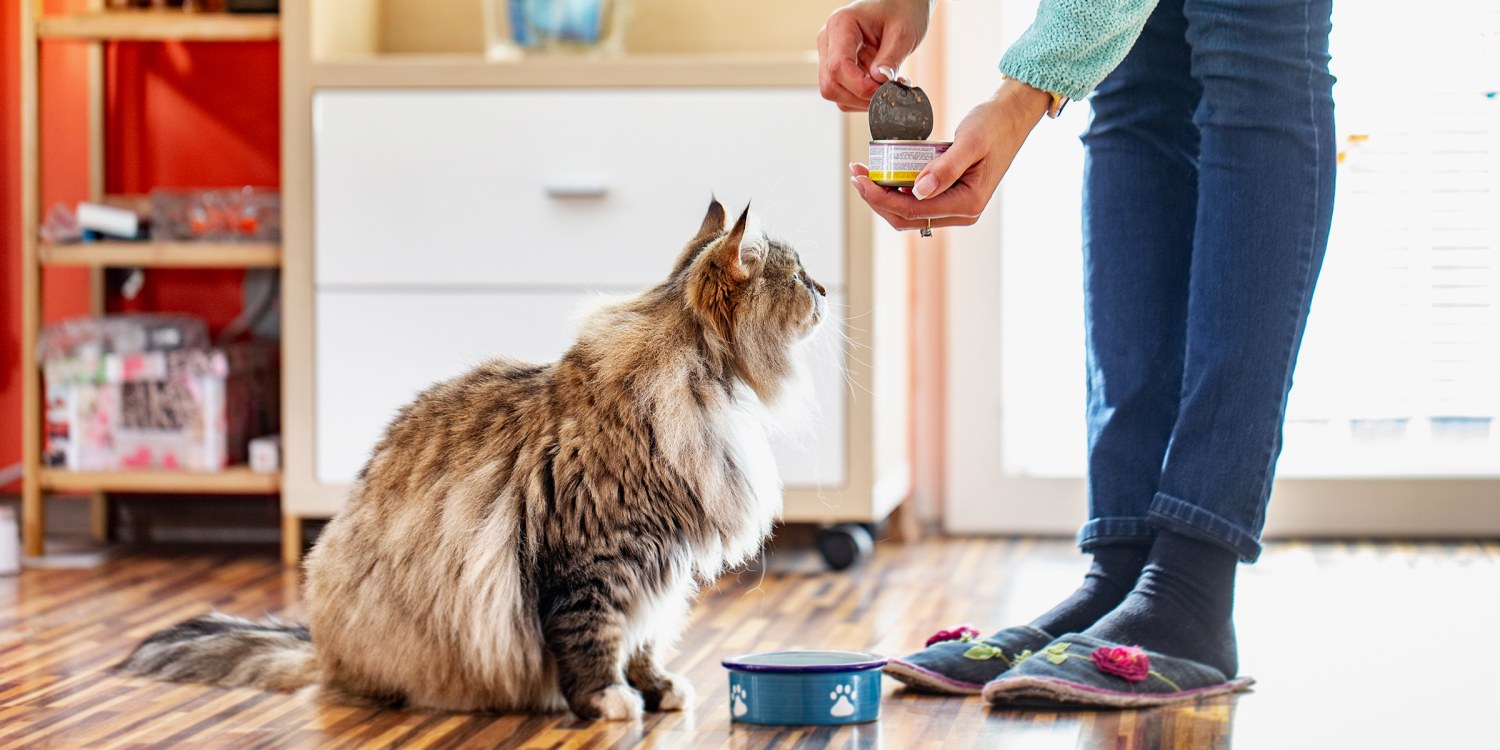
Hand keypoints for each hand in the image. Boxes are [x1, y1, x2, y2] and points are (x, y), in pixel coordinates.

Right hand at [817, 0, 931, 111]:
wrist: (900, 6)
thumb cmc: (901, 11)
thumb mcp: (903, 32)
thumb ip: (891, 57)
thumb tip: (880, 81)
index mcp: (841, 25)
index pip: (839, 66)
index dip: (861, 86)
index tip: (884, 91)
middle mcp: (828, 40)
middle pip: (831, 84)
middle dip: (861, 96)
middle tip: (889, 92)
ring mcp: (829, 55)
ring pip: (834, 93)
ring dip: (862, 99)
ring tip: (888, 86)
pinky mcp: (836, 67)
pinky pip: (842, 93)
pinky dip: (862, 97)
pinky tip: (880, 86)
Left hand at [849, 80, 1052, 231]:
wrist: (1012, 116)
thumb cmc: (994, 125)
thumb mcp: (969, 142)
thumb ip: (945, 168)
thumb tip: (917, 191)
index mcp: (968, 204)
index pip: (913, 210)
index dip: (881, 198)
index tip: (861, 180)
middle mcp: (962, 212)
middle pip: (906, 217)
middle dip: (877, 199)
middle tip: (856, 176)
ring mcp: (956, 206)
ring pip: (909, 212)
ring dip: (884, 196)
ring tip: (864, 175)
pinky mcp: (951, 195)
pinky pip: (917, 201)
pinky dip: (897, 190)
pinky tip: (883, 174)